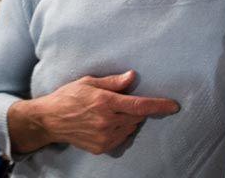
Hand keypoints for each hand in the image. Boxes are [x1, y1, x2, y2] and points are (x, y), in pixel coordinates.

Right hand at [8, 70, 178, 154]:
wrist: (50, 120)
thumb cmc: (68, 96)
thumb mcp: (89, 82)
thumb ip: (113, 82)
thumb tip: (132, 77)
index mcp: (105, 102)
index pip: (139, 105)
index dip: (159, 106)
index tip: (173, 106)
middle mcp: (107, 121)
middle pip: (137, 117)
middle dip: (137, 109)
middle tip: (123, 102)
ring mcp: (104, 137)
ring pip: (131, 128)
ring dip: (129, 120)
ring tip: (112, 112)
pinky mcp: (101, 147)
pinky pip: (121, 138)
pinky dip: (121, 130)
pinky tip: (107, 123)